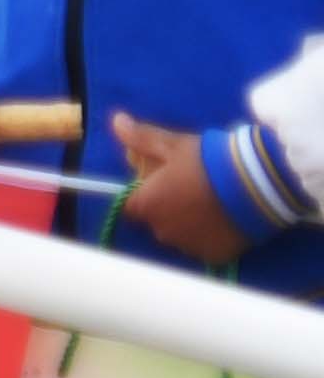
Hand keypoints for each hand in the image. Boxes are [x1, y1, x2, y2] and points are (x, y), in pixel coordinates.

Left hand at [122, 117, 252, 265]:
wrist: (260, 185)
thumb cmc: (209, 161)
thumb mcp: (174, 144)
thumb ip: (142, 138)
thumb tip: (117, 122)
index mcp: (146, 205)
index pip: (132, 203)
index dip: (145, 191)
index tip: (163, 180)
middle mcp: (162, 231)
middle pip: (157, 219)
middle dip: (168, 206)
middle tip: (193, 187)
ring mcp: (189, 246)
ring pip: (181, 234)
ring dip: (189, 222)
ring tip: (213, 201)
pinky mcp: (215, 256)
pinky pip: (206, 246)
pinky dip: (212, 235)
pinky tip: (226, 218)